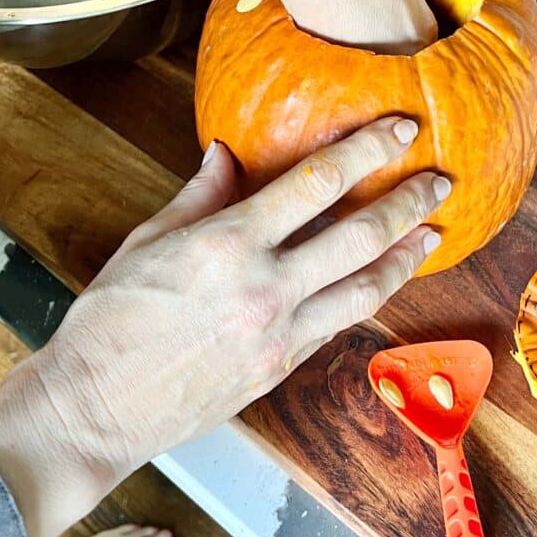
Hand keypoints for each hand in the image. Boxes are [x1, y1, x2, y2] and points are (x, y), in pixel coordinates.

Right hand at [0, 117, 449, 536]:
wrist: (96, 407)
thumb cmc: (112, 319)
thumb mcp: (148, 241)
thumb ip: (200, 194)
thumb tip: (226, 152)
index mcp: (228, 243)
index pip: (317, 182)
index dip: (367, 149)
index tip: (401, 128)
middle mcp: (265, 287)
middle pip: (360, 235)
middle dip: (407, 201)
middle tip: (441, 178)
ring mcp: (280, 333)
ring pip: (365, 288)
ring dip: (406, 256)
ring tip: (433, 230)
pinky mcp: (282, 367)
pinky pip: (339, 324)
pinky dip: (369, 295)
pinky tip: (385, 279)